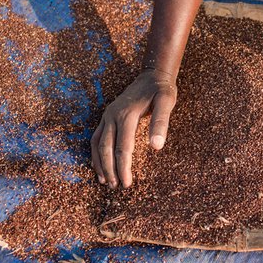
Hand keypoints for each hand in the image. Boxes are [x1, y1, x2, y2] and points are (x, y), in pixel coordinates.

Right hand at [90, 69, 176, 187]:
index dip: (123, 167)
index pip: (122, 148)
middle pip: (106, 148)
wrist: (152, 75)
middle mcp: (112, 115)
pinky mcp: (106, 116)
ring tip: (105, 181)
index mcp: (126, 115)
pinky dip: (95, 153)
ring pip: (97, 143)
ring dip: (100, 163)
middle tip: (116, 186)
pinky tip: (99, 165)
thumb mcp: (166, 102)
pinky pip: (96, 137)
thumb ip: (161, 123)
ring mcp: (107, 115)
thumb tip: (156, 146)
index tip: (127, 184)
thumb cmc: (161, 90)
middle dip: (110, 169)